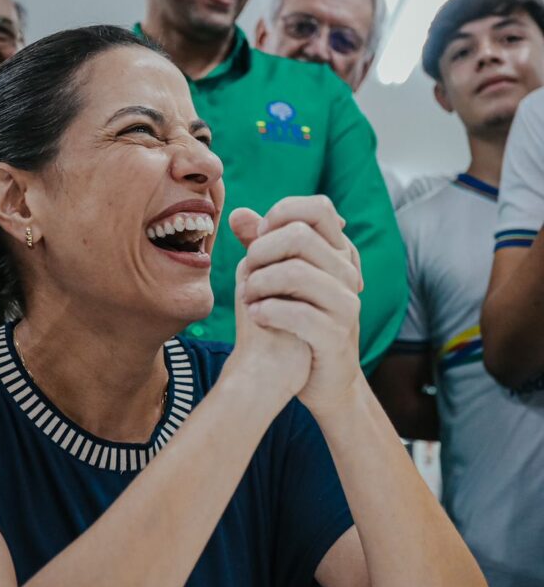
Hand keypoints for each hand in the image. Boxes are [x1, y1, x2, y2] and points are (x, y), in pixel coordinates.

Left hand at [230, 196, 363, 416]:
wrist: (322, 378)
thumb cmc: (298, 320)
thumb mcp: (281, 278)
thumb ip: (262, 244)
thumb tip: (237, 213)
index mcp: (338, 253)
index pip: (319, 208)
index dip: (283, 213)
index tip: (260, 235)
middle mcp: (348, 274)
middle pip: (300, 235)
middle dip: (261, 250)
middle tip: (247, 272)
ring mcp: (346, 305)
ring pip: (296, 272)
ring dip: (259, 282)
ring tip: (247, 297)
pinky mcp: (336, 336)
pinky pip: (298, 313)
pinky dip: (267, 311)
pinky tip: (256, 316)